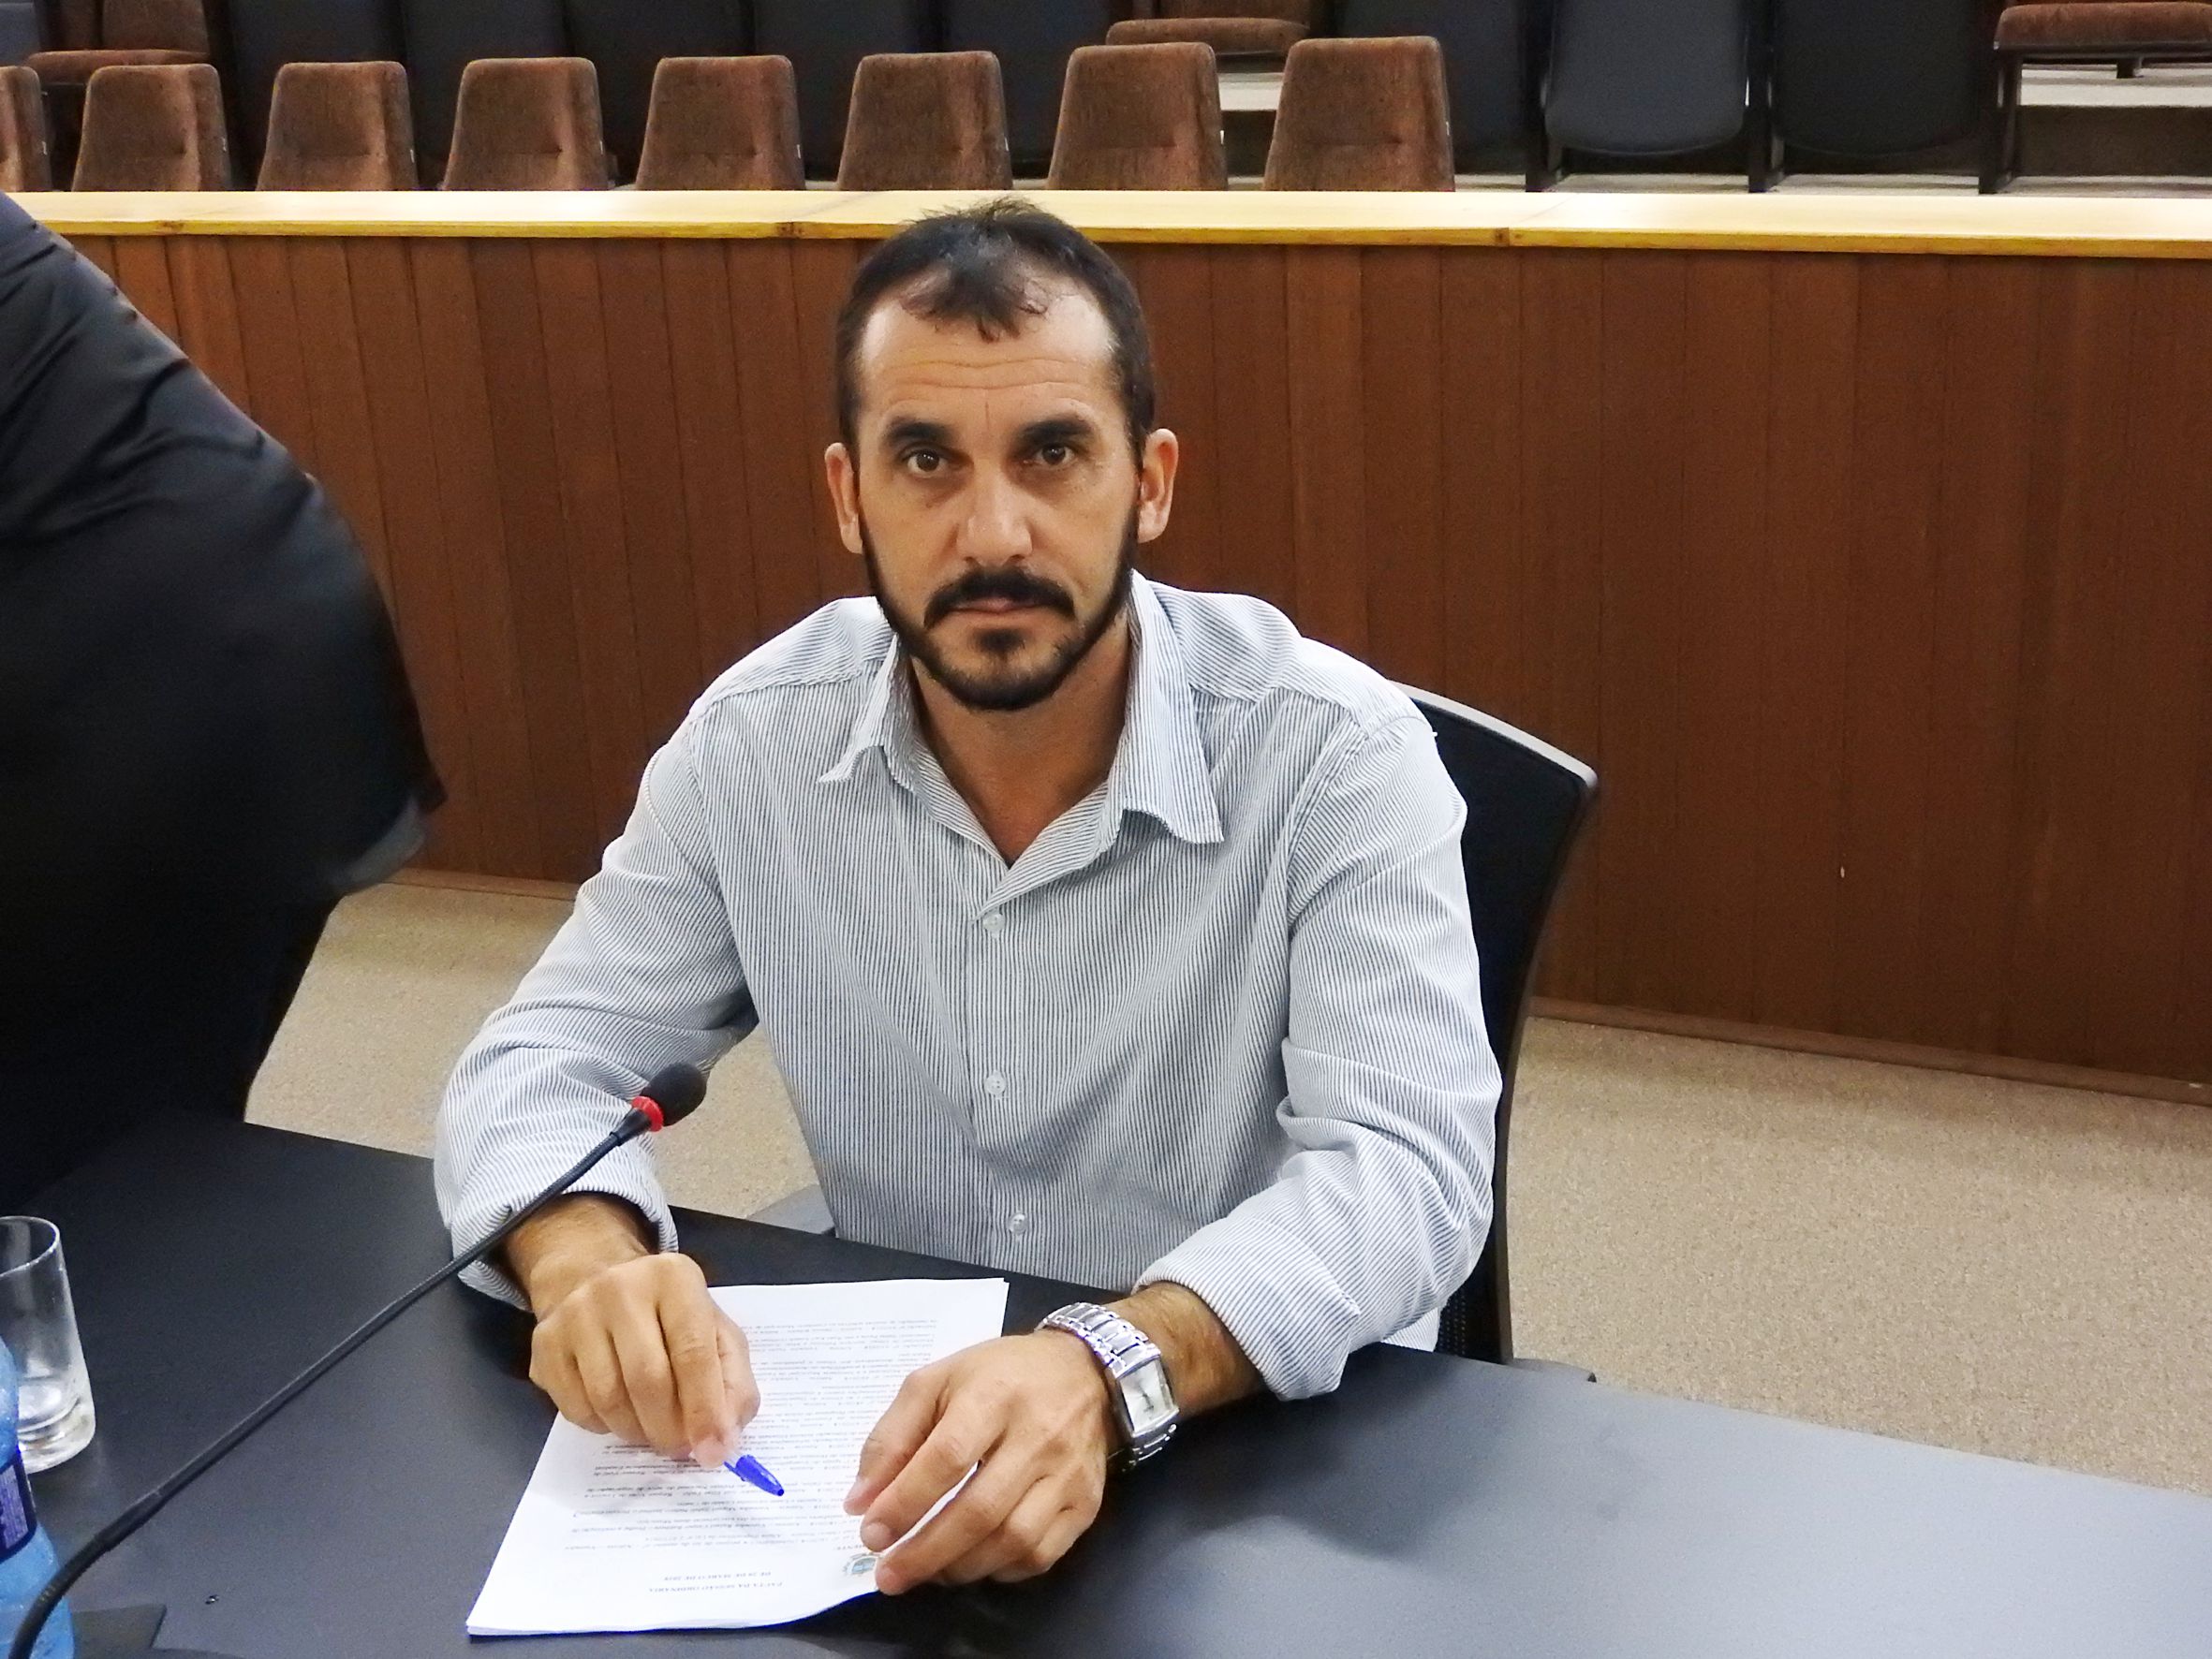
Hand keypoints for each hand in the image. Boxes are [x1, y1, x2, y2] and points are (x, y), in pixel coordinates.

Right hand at [527, 1250, 759, 1467]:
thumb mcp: (715, 1331)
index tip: (714, 1453)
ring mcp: (575, 1314)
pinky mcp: (544, 1343)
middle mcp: (620, 1288)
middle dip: (669, 1429)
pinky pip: (575, 1409)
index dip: (705, 1410)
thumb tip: (724, 1440)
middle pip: (647, 1379)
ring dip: (636, 1432)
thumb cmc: (668, 1314)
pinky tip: (617, 1414)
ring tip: (651, 1431)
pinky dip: (603, 1427)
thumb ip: (733, 1382)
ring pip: (607, 1399)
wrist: (594, 1278)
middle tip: (680, 1450)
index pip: (693, 1352)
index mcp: (674, 1278)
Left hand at [844, 1332, 1116, 1591]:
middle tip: (888, 1574)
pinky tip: (973, 1563)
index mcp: (994, 1396)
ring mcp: (1068, 1474)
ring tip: (926, 1572)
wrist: (1085, 1372)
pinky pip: (1042, 1555)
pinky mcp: (1086, 1503)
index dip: (905, 1502)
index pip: (947, 1458)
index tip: (872, 1534)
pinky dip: (1001, 1570)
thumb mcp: (936, 1382)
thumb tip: (860, 1502)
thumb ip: (892, 1437)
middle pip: (980, 1510)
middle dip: (926, 1552)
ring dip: (960, 1567)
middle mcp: (1037, 1437)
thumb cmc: (999, 1376)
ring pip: (1013, 1541)